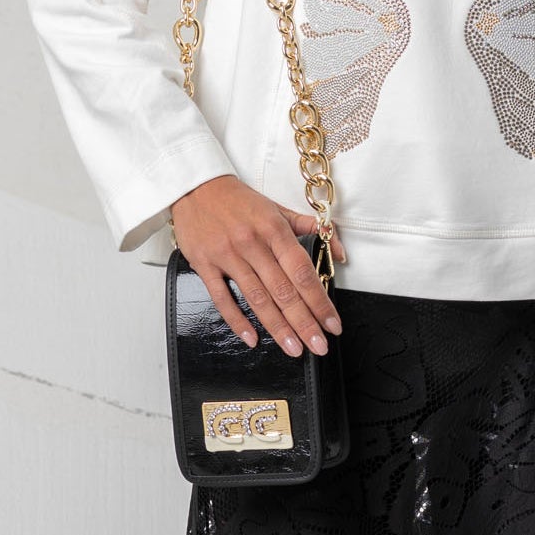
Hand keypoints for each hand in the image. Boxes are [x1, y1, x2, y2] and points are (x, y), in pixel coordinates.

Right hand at [169, 175, 345, 356]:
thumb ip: (309, 229)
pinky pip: (222, 297)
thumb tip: (339, 252)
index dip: (320, 301)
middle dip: (304, 322)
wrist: (194, 186)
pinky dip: (237, 320)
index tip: (332, 324)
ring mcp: (227, 255)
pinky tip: (252, 338)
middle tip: (319, 346)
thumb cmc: (239, 201)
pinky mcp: (204, 263)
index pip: (303, 272)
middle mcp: (253, 243)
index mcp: (274, 229)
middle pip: (283, 290)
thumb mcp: (277, 209)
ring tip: (294, 349)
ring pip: (257, 298)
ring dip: (278, 327)